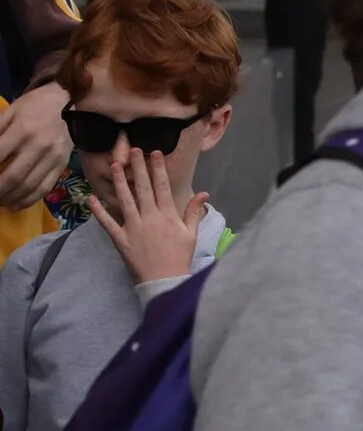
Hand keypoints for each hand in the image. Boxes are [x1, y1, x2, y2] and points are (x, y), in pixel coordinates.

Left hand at [0, 81, 69, 209]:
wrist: (71, 102)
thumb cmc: (36, 105)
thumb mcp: (11, 111)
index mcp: (23, 130)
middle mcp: (39, 146)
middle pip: (12, 176)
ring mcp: (52, 157)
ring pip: (28, 186)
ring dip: (9, 198)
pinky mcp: (62, 165)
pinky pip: (45, 187)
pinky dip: (28, 200)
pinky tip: (15, 205)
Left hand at [87, 147, 209, 284]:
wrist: (164, 280)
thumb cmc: (179, 257)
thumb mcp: (191, 234)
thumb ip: (194, 212)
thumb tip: (203, 193)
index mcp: (168, 215)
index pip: (162, 186)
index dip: (157, 168)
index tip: (154, 152)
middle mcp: (149, 217)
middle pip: (142, 187)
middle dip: (137, 167)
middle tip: (133, 150)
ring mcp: (133, 227)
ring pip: (124, 199)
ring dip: (118, 182)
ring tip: (114, 165)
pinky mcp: (120, 238)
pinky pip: (107, 222)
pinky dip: (98, 210)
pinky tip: (91, 198)